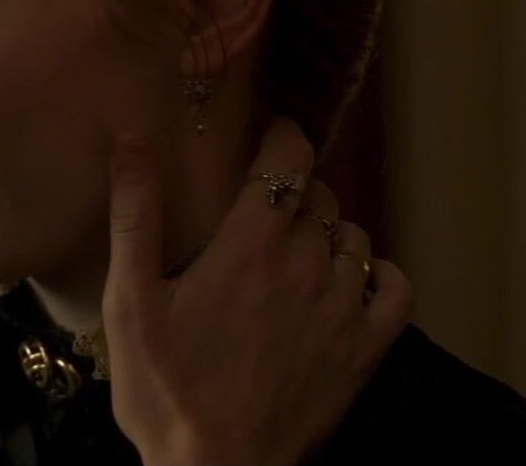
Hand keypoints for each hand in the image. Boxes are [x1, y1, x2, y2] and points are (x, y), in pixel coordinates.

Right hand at [101, 117, 413, 465]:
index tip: (264, 137)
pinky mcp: (366, 348)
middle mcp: (309, 265)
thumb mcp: (129, 301)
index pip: (288, 159)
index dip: (280, 137)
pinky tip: (350, 280)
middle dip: (292, 190)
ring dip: (328, 230)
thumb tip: (132, 139)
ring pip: (354, 236)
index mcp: (252, 245)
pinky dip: (378, 272)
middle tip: (259, 207)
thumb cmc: (165, 388)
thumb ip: (135, 215)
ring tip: (295, 247)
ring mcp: (345, 308)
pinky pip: (396, 287)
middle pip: (318, 196)